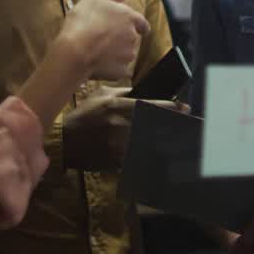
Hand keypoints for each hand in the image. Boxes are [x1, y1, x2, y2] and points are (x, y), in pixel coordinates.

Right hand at [54, 0, 148, 80]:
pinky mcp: (119, 72)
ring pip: (125, 54)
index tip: (130, 26)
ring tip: (95, 49)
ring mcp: (127, 56)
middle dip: (120, 38)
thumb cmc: (84, 21)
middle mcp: (133, 37)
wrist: (74, 52)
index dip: (137, 25)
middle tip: (101, 36)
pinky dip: (109, 67)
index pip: (142, 23)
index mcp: (130, 18)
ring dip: (115, 52)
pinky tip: (96, 63)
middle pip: (131, 38)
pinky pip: (117, 69)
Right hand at [64, 85, 187, 169]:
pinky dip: (151, 158)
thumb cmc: (84, 114)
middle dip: (175, 125)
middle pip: (157, 126)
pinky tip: (164, 158)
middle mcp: (121, 125)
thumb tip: (146, 93)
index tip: (184, 108)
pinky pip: (139, 160)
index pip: (152, 106)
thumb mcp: (101, 95)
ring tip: (183, 142)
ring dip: (167, 143)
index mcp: (118, 107)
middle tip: (189, 125)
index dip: (172, 108)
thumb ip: (124, 93)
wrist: (64, 141)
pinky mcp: (116, 160)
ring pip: (151, 144)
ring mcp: (119, 145)